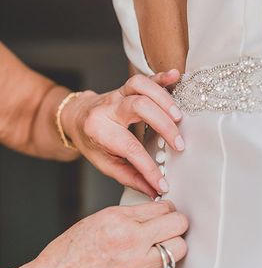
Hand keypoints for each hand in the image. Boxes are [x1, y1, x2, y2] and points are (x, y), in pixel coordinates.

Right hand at [32, 200, 187, 267]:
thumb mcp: (99, 219)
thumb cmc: (70, 253)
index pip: (164, 208)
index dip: (167, 210)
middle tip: (170, 229)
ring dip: (172, 247)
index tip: (166, 214)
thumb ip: (131, 215)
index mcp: (119, 221)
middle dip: (176, 225)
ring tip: (160, 248)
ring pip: (178, 250)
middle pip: (178, 226)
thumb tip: (159, 211)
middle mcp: (130, 243)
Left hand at [61, 70, 184, 196]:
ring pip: (141, 87)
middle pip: (139, 108)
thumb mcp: (105, 163)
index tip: (163, 183)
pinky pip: (146, 77)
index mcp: (99, 129)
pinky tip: (176, 77)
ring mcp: (118, 94)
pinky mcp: (128, 87)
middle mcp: (108, 108)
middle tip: (178, 144)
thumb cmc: (91, 141)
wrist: (76, 116)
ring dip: (163, 100)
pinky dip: (162, 77)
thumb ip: (130, 177)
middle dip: (163, 126)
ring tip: (179, 117)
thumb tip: (153, 190)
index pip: (130, 148)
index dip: (149, 168)